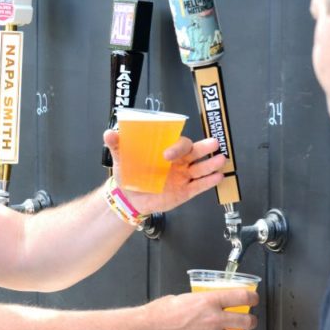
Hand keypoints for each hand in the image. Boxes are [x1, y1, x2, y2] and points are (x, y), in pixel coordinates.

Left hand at [103, 130, 224, 213]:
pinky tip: (218, 177)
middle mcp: (178, 162)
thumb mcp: (122, 158)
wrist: (128, 197)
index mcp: (167, 151)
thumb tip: (109, 133)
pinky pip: (199, 186)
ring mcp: (183, 177)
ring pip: (201, 169)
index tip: (167, 154)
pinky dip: (209, 182)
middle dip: (205, 148)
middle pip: (195, 152)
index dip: (176, 147)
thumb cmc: (129, 172)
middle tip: (214, 143)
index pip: (178, 144)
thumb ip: (117, 145)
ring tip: (221, 160)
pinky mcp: (185, 192)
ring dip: (211, 164)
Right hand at [141, 289, 256, 329]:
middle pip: (247, 321)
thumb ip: (197, 302)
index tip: (253, 300)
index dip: (252, 298)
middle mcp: (214, 319)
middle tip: (249, 322)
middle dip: (251, 322)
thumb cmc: (157, 315)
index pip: (242, 296)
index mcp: (208, 301)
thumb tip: (203, 304)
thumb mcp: (180, 298)